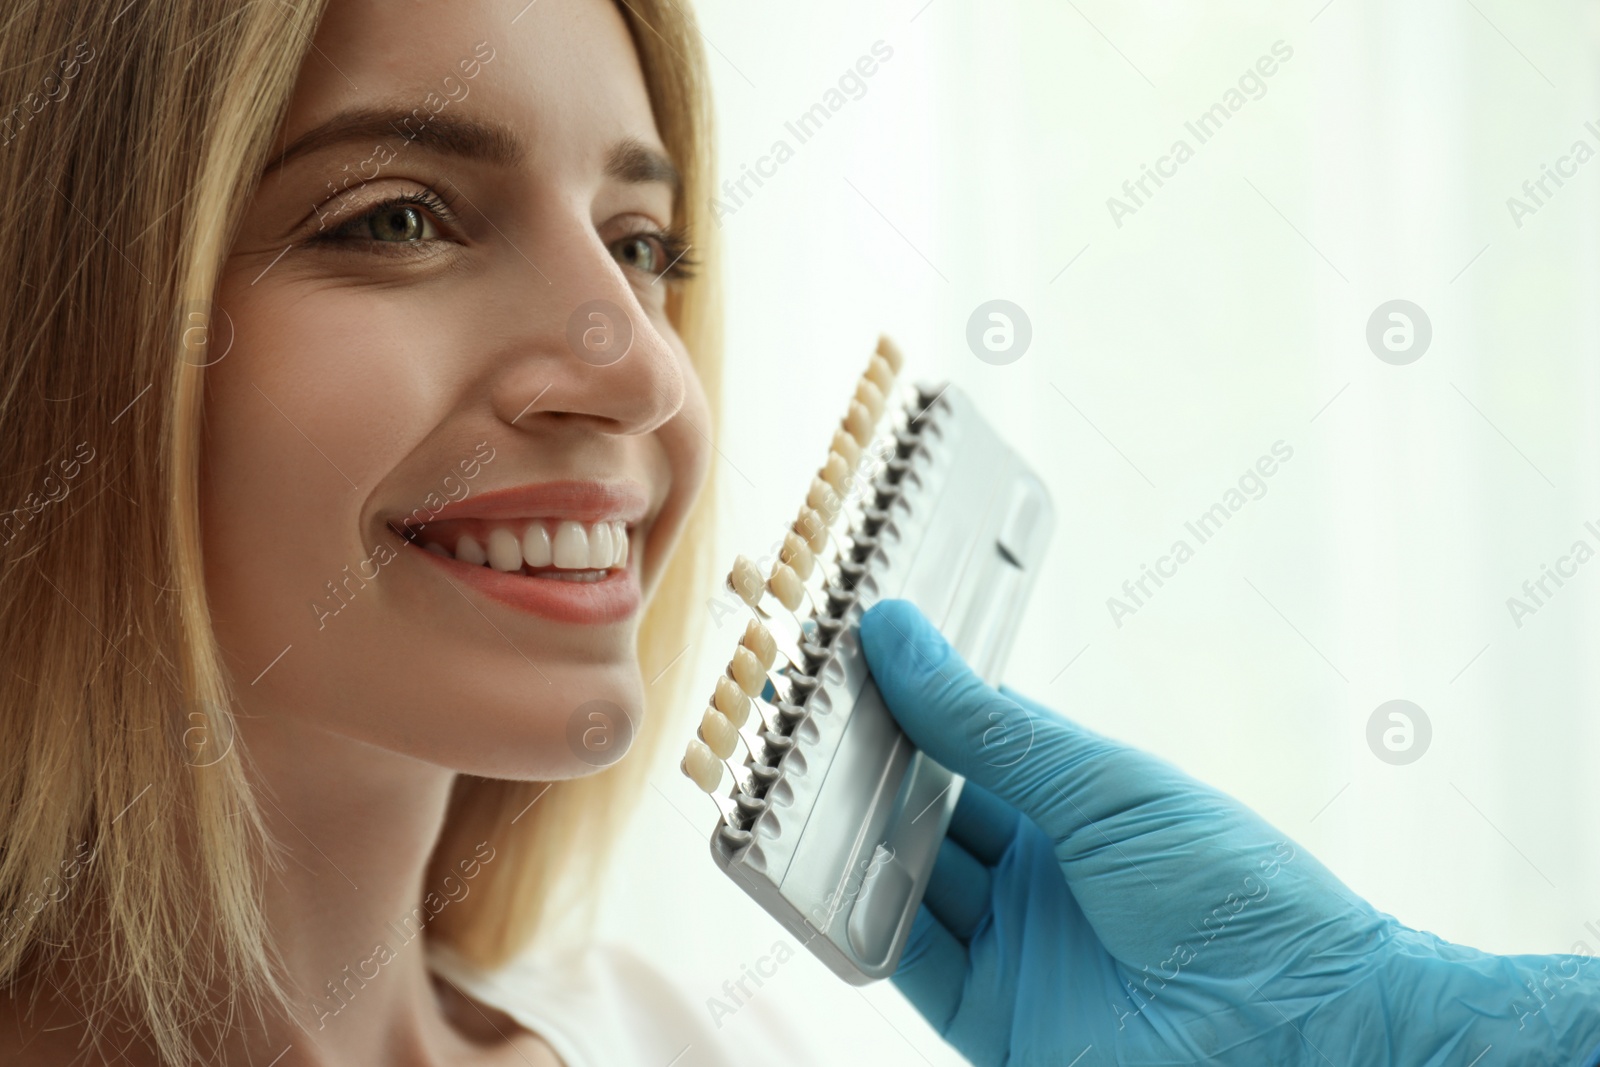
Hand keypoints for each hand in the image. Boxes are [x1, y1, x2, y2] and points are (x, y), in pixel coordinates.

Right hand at [859, 599, 1599, 1065]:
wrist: (1300, 1029)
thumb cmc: (1232, 890)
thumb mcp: (1100, 788)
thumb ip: (986, 725)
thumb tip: (895, 634)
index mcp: (1074, 802)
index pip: (967, 739)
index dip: (907, 703)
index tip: (840, 660)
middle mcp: (1036, 871)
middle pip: (926, 810)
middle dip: (866, 771)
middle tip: (796, 726)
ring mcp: (1012, 943)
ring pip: (905, 881)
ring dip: (853, 842)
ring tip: (792, 789)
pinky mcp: (991, 1017)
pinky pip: (907, 962)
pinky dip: (864, 922)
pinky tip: (827, 879)